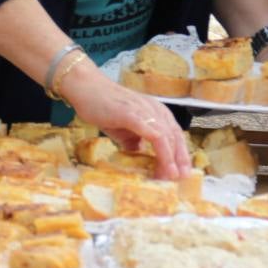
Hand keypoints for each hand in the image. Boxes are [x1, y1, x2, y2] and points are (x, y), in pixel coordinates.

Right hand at [59, 63, 191, 179]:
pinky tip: (164, 165)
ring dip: (172, 160)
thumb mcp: (124, 128)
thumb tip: (142, 159)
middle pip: (175, 137)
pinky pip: (154, 135)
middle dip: (180, 160)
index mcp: (156, 111)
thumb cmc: (104, 107)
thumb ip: (135, 142)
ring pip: (167, 137)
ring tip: (171, 177)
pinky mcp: (133, 115)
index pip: (175, 134)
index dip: (181, 155)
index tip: (181, 174)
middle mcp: (155, 109)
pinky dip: (162, 152)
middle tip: (180, 180)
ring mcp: (145, 111)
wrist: (86, 88)